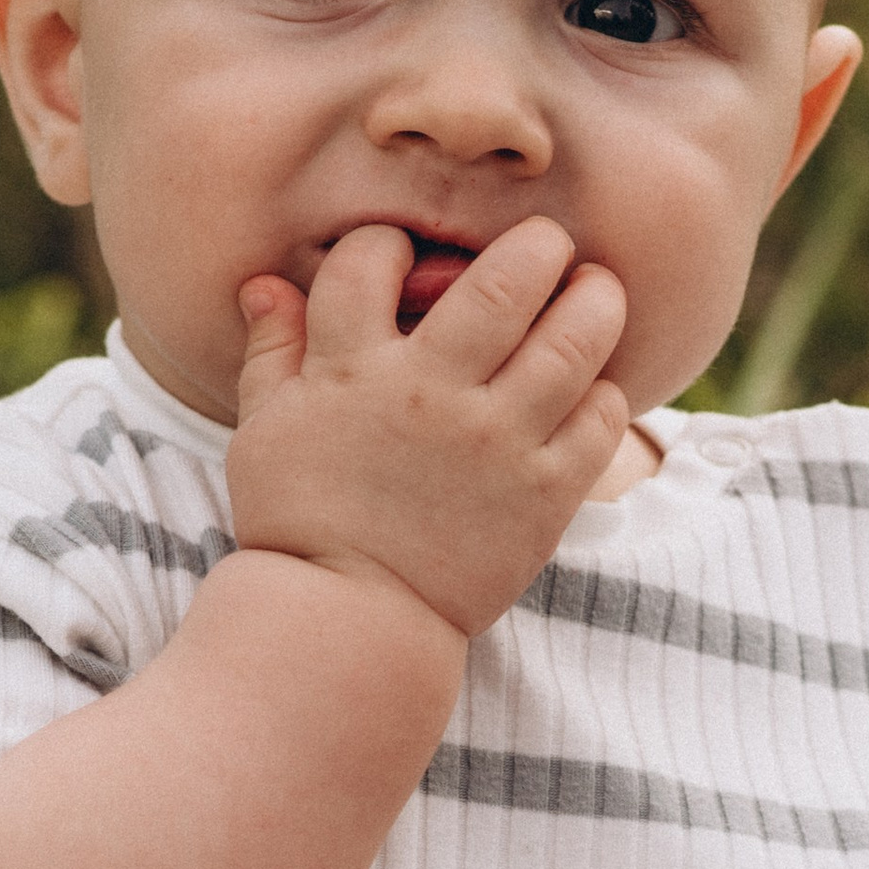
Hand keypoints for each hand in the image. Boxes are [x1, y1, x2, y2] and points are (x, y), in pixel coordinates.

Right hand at [226, 216, 632, 638]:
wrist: (348, 623)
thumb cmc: (300, 522)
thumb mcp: (263, 431)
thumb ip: (273, 350)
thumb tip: (265, 284)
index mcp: (351, 370)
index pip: (371, 259)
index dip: (387, 245)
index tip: (402, 261)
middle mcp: (429, 394)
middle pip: (505, 280)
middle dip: (536, 245)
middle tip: (547, 246)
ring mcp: (494, 443)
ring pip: (574, 338)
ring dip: (595, 299)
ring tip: (594, 291)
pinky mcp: (543, 493)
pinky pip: (600, 418)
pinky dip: (605, 390)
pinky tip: (589, 386)